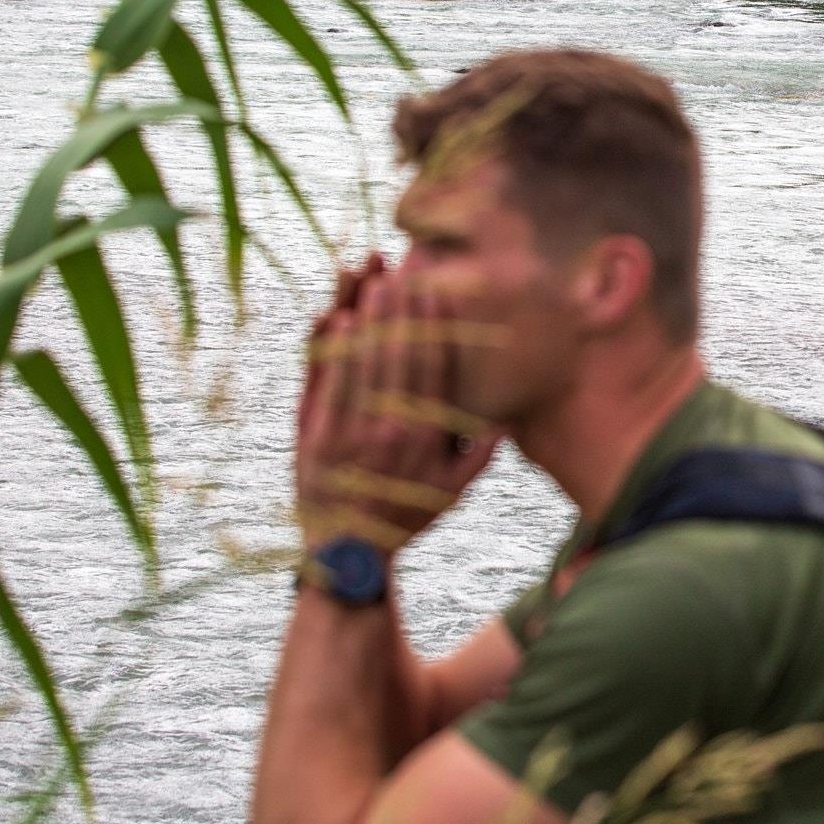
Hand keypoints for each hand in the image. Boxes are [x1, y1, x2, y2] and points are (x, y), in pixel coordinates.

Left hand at [296, 256, 500, 557]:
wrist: (347, 554)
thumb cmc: (404, 518)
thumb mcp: (452, 493)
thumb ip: (480, 456)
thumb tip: (506, 420)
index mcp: (429, 438)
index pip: (435, 369)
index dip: (435, 328)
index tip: (436, 294)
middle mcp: (394, 430)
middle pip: (400, 356)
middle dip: (401, 308)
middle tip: (403, 269)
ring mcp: (352, 432)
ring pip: (364, 362)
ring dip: (368, 318)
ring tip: (372, 280)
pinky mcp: (316, 437)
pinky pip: (326, 384)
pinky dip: (332, 351)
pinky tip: (336, 320)